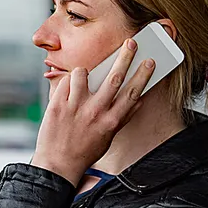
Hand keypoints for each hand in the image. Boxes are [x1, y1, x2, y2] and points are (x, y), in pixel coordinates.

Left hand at [31, 38, 154, 185]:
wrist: (58, 165)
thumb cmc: (84, 151)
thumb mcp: (108, 137)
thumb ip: (122, 118)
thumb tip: (139, 101)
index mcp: (111, 121)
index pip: (132, 93)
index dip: (143, 75)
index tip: (150, 61)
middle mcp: (95, 112)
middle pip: (114, 78)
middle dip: (125, 57)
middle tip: (131, 42)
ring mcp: (75, 107)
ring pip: (83, 73)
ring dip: (84, 71)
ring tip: (82, 79)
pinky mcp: (58, 105)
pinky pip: (65, 81)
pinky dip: (67, 82)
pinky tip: (66, 92)